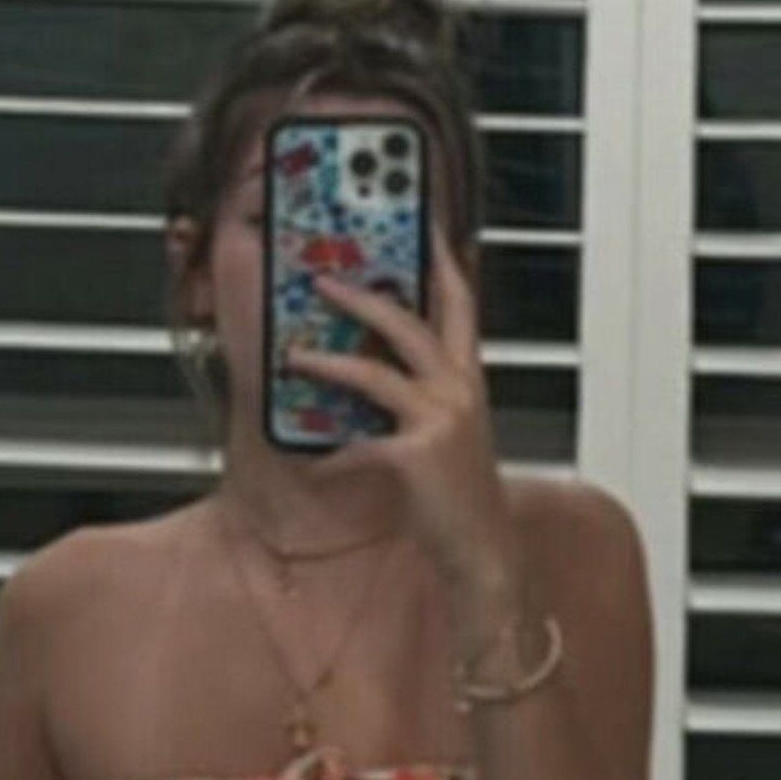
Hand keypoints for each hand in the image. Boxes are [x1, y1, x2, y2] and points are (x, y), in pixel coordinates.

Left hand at [286, 224, 524, 631]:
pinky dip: (330, 456)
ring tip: (295, 354)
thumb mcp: (448, 434)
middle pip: (409, 323)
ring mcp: (439, 421)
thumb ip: (420, 399)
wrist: (485, 552)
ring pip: (373, 374)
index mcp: (470, 380)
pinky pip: (357, 445)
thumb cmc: (462, 498)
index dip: (442, 261)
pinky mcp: (415, 456)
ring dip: (327, 362)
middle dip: (362, 297)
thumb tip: (370, 372)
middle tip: (324, 281)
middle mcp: (459, 392)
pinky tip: (312, 464)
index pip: (460, 303)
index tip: (421, 227)